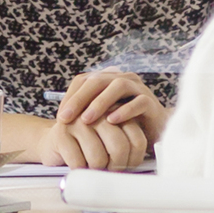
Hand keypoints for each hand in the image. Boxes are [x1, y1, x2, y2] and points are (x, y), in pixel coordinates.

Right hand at [44, 119, 153, 170]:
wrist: (53, 141)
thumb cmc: (86, 144)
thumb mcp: (110, 140)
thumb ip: (127, 144)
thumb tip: (140, 165)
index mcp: (116, 111)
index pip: (137, 139)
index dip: (134, 160)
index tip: (127, 165)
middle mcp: (98, 113)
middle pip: (119, 147)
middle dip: (116, 166)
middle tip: (110, 170)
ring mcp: (78, 122)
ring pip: (98, 158)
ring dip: (96, 170)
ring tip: (92, 166)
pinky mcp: (61, 133)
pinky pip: (79, 163)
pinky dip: (80, 171)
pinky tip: (77, 164)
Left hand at [56, 71, 170, 135]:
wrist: (153, 132)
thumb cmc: (123, 125)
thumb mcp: (101, 117)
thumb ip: (85, 113)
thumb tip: (60, 118)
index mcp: (108, 80)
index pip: (84, 80)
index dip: (70, 96)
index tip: (60, 116)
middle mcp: (123, 79)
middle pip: (98, 80)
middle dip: (80, 99)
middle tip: (66, 117)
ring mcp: (138, 89)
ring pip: (118, 86)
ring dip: (100, 102)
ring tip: (87, 119)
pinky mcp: (151, 102)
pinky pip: (138, 102)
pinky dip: (125, 110)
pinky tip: (112, 121)